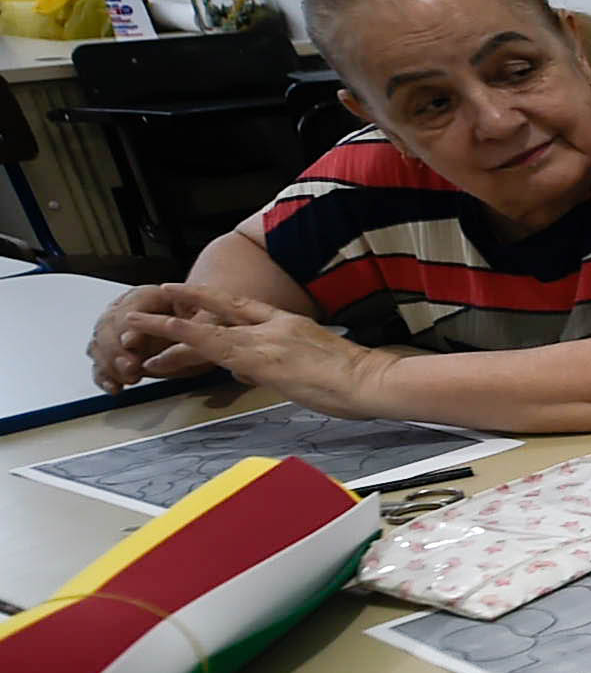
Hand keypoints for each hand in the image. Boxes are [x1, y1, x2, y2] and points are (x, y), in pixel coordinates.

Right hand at [89, 282, 246, 390]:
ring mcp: (120, 330)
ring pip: (100, 344)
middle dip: (116, 349)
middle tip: (131, 367)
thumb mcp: (208, 325)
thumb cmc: (209, 318)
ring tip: (129, 379)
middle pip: (108, 325)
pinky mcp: (120, 352)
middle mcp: (129, 310)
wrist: (209, 323)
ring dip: (109, 364)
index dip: (127, 326)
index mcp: (150, 296)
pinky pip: (102, 363)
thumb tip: (155, 361)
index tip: (130, 343)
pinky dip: (104, 376)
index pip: (130, 307)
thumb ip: (185, 339)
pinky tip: (114, 388)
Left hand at [119, 296, 395, 418]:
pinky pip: (215, 353)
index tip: (189, 291)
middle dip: (185, 300)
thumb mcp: (314, 365)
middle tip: (152, 294)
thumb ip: (281, 364)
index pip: (244, 307)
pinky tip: (161, 350)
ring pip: (206, 331)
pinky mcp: (261, 362)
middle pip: (220, 308)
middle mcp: (274, 327)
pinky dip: (186, 348)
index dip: (214, 298)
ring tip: (135, 324)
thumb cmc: (356, 378)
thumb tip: (254, 372)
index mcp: (290, 324)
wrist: (373, 380)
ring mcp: (266, 342)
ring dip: (167, 327)